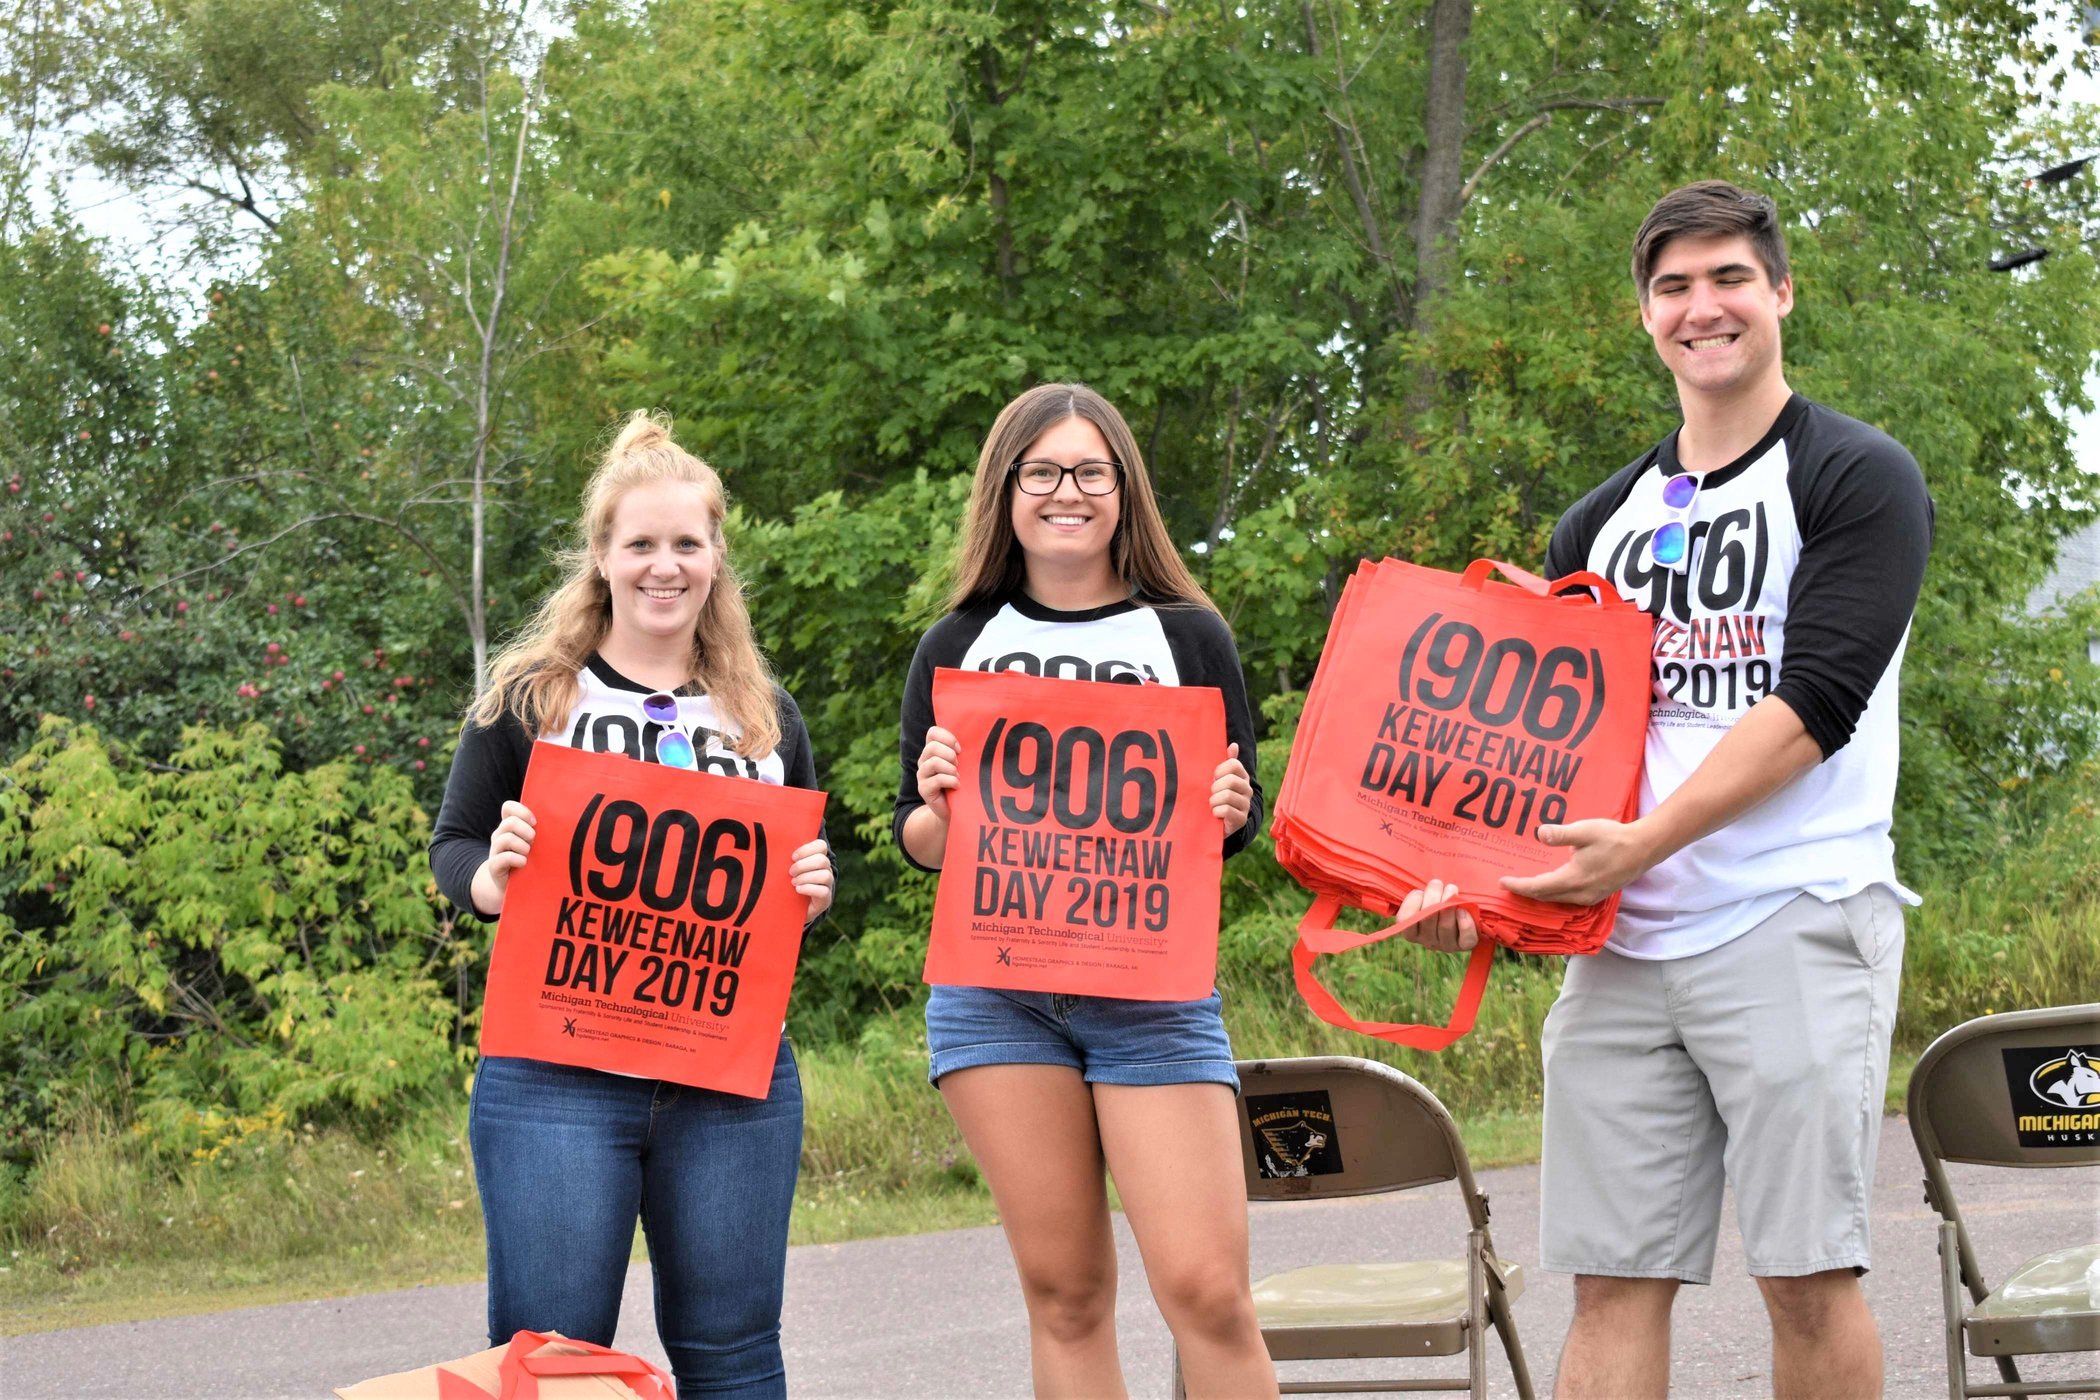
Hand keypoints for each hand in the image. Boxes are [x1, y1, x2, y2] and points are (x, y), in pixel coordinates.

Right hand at [472, 800, 535, 914]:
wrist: (513, 887)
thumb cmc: (530, 861)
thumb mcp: (536, 844)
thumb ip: (542, 832)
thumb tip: (564, 821)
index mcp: (509, 826)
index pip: (508, 807)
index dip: (521, 811)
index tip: (535, 822)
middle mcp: (500, 835)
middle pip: (509, 822)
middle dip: (526, 830)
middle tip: (534, 841)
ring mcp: (495, 850)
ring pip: (505, 838)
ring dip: (522, 845)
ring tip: (529, 854)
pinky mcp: (494, 866)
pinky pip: (502, 858)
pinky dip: (516, 859)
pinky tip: (524, 863)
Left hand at [790, 839, 834, 918]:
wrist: (789, 907)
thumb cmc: (786, 882)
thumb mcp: (785, 867)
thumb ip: (784, 855)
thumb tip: (770, 837)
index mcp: (817, 858)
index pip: (821, 846)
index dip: (807, 849)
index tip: (793, 857)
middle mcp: (825, 869)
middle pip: (822, 860)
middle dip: (803, 865)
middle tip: (790, 872)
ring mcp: (827, 885)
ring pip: (825, 875)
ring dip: (806, 878)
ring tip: (793, 882)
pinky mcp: (825, 899)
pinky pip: (823, 891)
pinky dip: (808, 889)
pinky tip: (797, 890)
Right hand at [916, 725, 959, 823]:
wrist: (953, 810)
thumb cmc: (960, 783)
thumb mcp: (961, 764)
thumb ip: (961, 752)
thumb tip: (976, 737)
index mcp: (932, 751)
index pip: (933, 732)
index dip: (947, 737)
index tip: (960, 750)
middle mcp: (924, 760)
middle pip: (932, 747)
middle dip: (950, 755)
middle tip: (958, 766)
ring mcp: (922, 775)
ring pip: (934, 762)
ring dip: (951, 769)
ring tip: (958, 776)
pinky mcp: (923, 789)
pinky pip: (938, 779)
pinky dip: (951, 781)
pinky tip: (957, 786)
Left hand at [1211, 743, 1252, 836]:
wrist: (1221, 822)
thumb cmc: (1218, 796)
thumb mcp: (1220, 778)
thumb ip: (1227, 762)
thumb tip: (1234, 745)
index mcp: (1242, 777)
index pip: (1234, 764)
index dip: (1220, 770)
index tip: (1214, 778)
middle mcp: (1247, 789)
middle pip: (1230, 780)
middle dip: (1215, 787)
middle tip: (1213, 794)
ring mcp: (1246, 805)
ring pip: (1226, 795)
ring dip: (1214, 801)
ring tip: (1213, 804)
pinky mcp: (1241, 819)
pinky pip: (1225, 810)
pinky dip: (1216, 812)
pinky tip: (1216, 814)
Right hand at [1391, 878, 1477, 951]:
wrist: (1459, 913)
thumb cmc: (1436, 901)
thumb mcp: (1423, 898)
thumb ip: (1419, 895)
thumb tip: (1423, 889)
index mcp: (1413, 932)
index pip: (1405, 922)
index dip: (1411, 904)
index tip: (1418, 891)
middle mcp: (1428, 942)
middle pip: (1427, 920)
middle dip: (1432, 897)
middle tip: (1437, 883)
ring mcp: (1447, 945)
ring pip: (1446, 926)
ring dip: (1449, 903)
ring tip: (1451, 889)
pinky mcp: (1464, 944)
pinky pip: (1465, 937)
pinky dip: (1465, 923)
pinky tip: (1463, 910)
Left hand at [1499, 817, 1656, 906]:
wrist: (1643, 848)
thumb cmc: (1614, 838)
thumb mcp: (1585, 831)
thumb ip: (1561, 834)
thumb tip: (1540, 834)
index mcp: (1573, 879)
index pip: (1538, 888)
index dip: (1518, 886)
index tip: (1501, 882)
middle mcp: (1580, 894)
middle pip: (1544, 897)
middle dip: (1525, 892)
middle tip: (1508, 884)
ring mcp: (1589, 897)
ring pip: (1556, 900)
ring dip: (1539, 894)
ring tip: (1524, 885)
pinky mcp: (1596, 895)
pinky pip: (1567, 899)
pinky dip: (1553, 894)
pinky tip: (1549, 884)